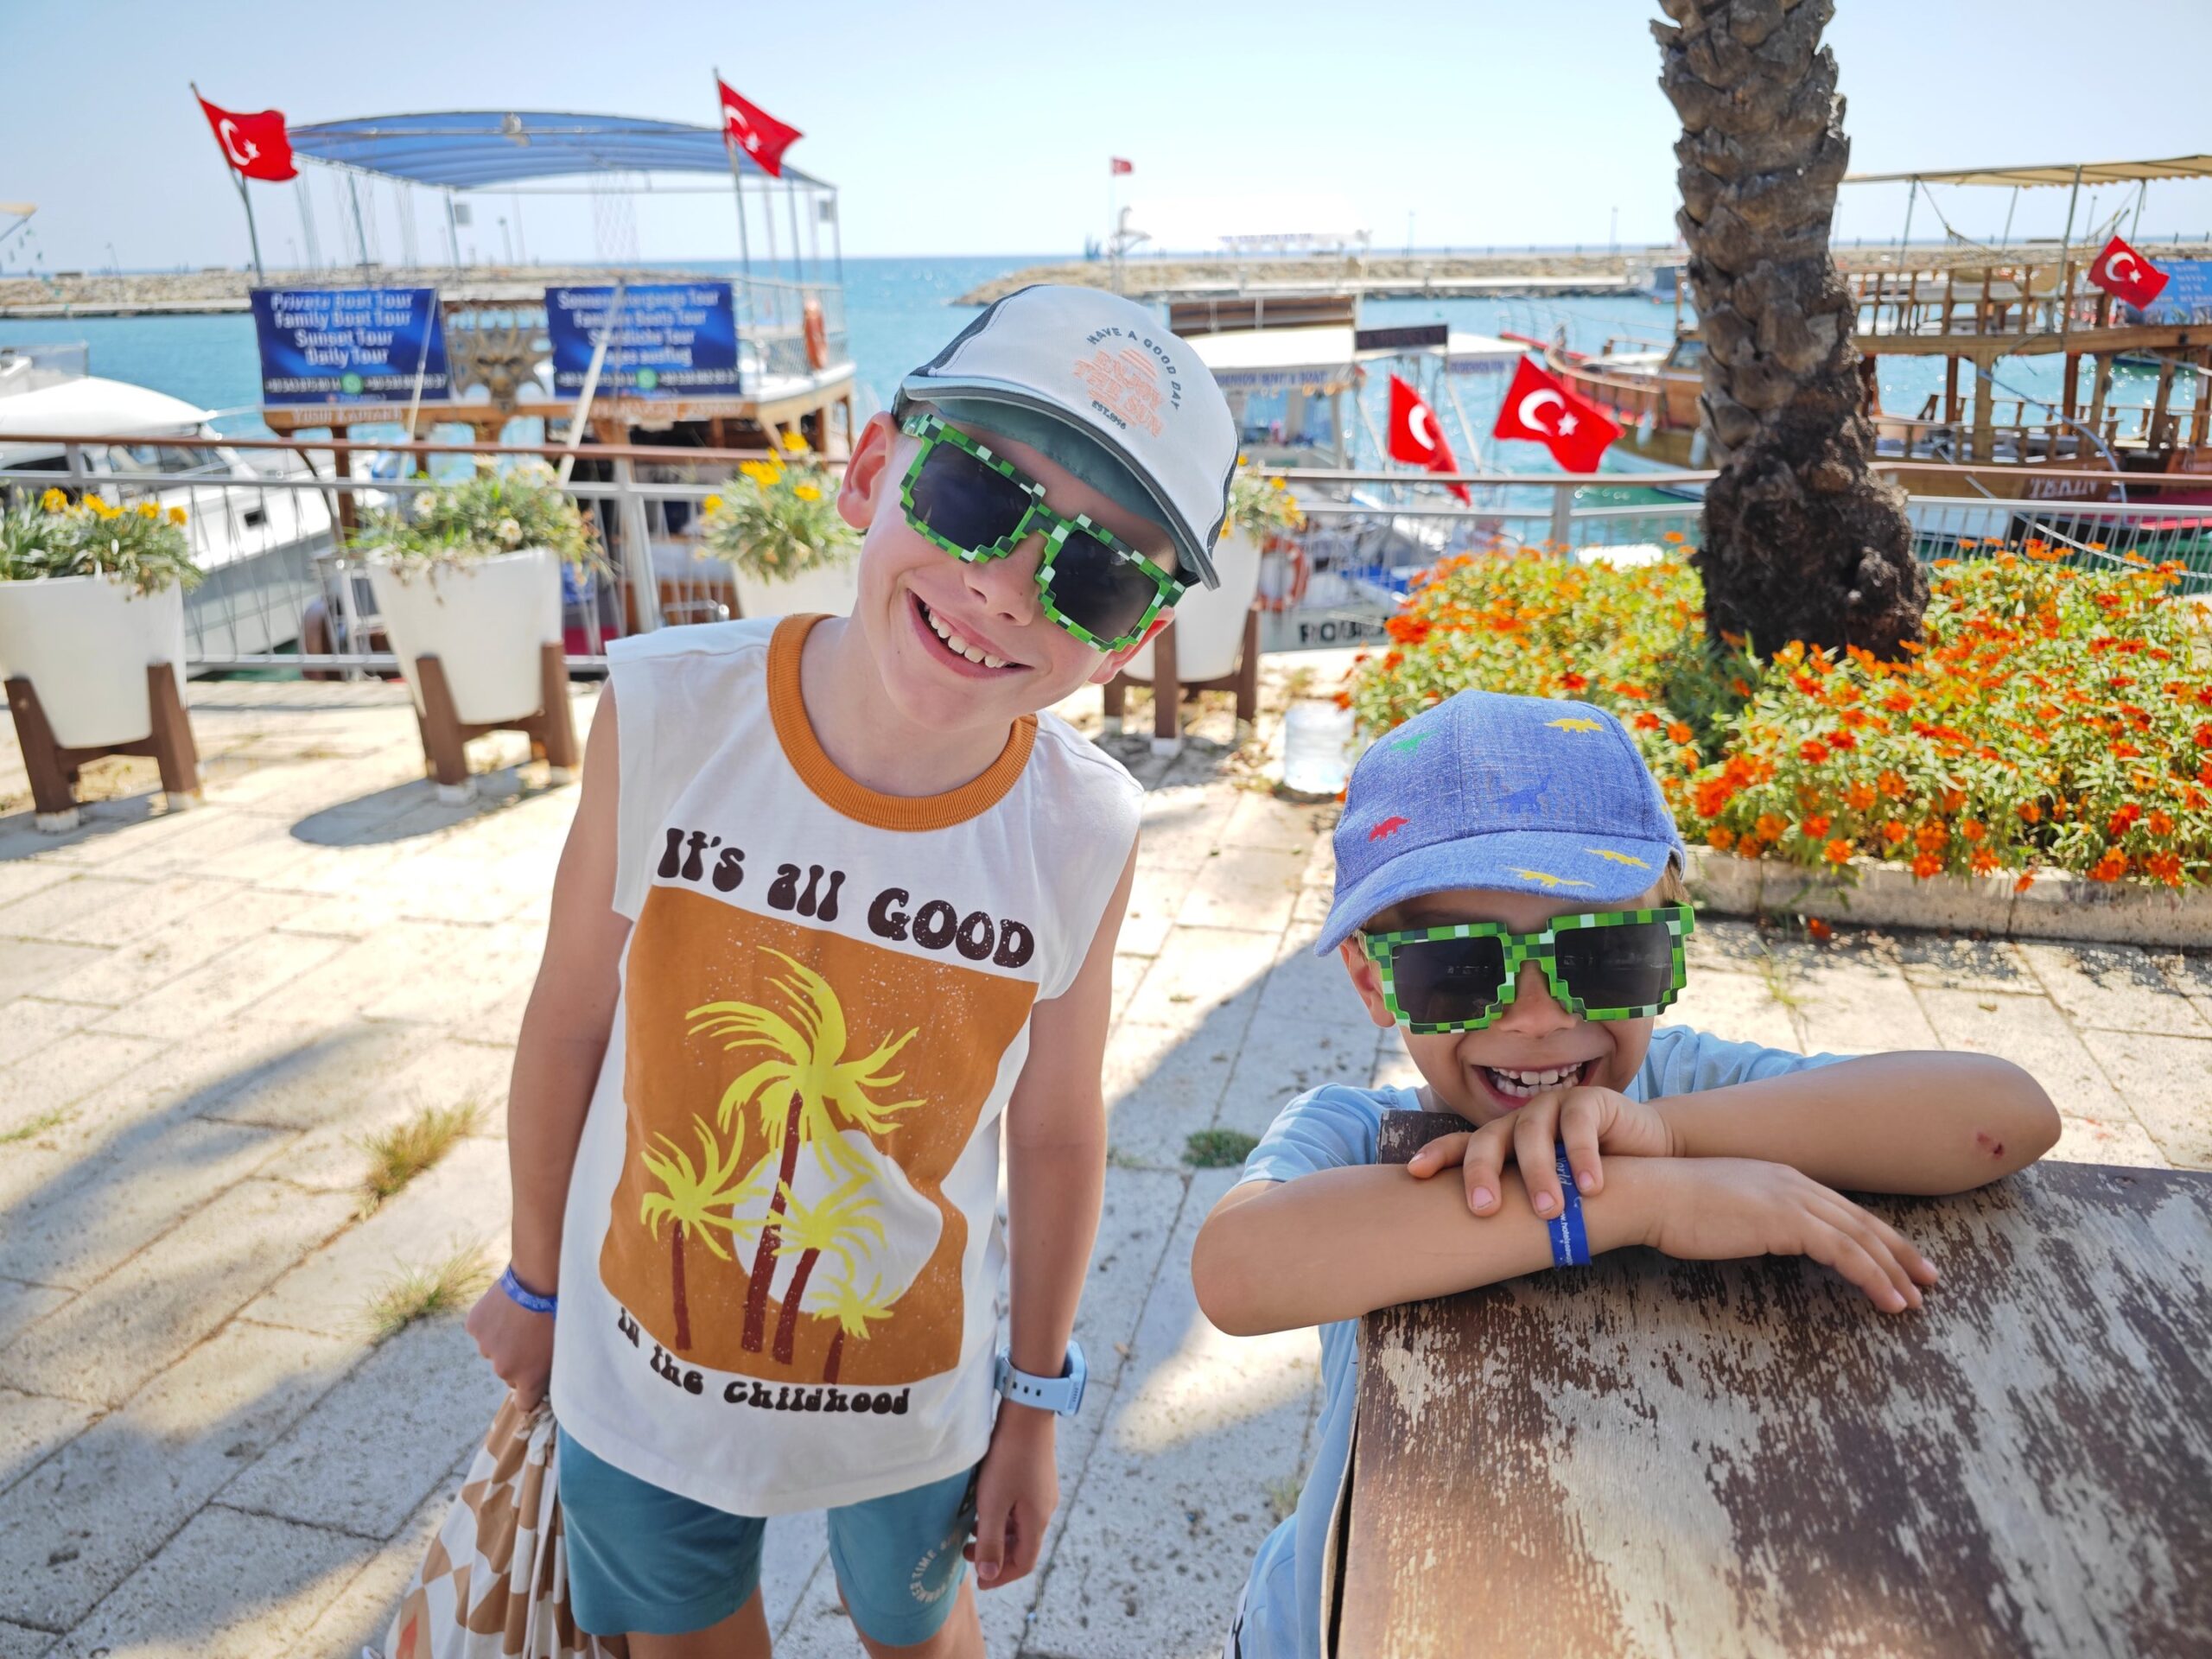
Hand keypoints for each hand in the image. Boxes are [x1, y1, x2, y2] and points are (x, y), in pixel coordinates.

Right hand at [465, 1280, 555, 1409]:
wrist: (539, 1279)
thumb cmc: (559, 1311)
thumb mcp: (564, 1346)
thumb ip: (551, 1370)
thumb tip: (549, 1381)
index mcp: (528, 1378)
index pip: (524, 1404)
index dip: (530, 1393)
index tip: (534, 1382)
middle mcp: (504, 1369)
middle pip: (509, 1373)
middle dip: (518, 1360)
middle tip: (532, 1336)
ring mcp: (486, 1347)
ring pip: (493, 1350)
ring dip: (503, 1339)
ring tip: (520, 1317)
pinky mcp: (474, 1327)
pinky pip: (482, 1330)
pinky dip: (490, 1322)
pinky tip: (505, 1306)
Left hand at [965, 1404, 1056, 1589]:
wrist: (1027, 1413)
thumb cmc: (1008, 1458)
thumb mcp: (993, 1503)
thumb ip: (991, 1541)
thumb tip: (991, 1575)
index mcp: (1037, 1521)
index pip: (1024, 1563)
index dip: (1001, 1577)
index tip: (978, 1580)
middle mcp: (1045, 1509)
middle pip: (1023, 1545)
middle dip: (996, 1554)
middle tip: (966, 1551)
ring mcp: (1043, 1491)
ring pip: (1020, 1525)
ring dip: (998, 1533)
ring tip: (972, 1527)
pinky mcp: (1036, 1475)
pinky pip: (1020, 1507)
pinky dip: (1003, 1515)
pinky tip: (985, 1502)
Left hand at [1408, 1085, 1675, 1217]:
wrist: (1647, 1157)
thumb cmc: (1586, 1183)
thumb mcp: (1549, 1194)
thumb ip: (1519, 1207)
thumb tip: (1476, 1253)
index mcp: (1502, 1141)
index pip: (1461, 1145)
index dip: (1438, 1155)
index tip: (1416, 1173)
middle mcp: (1520, 1121)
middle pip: (1489, 1139)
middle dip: (1481, 1172)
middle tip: (1483, 1209)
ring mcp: (1553, 1106)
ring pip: (1532, 1133)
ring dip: (1539, 1173)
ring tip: (1550, 1211)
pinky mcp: (1589, 1101)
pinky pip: (1579, 1126)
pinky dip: (1582, 1156)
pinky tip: (1590, 1186)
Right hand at [1638, 1157, 1938, 1312]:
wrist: (1648, 1193)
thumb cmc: (1671, 1206)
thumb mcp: (1722, 1208)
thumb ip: (1751, 1219)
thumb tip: (1763, 1237)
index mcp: (1780, 1178)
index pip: (1841, 1209)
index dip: (1876, 1235)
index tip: (1899, 1259)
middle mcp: (1794, 1183)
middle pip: (1862, 1221)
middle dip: (1900, 1252)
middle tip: (1929, 1279)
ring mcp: (1792, 1199)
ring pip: (1861, 1238)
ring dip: (1894, 1271)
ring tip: (1914, 1300)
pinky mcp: (1787, 1221)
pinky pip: (1845, 1253)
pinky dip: (1873, 1277)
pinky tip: (1888, 1300)